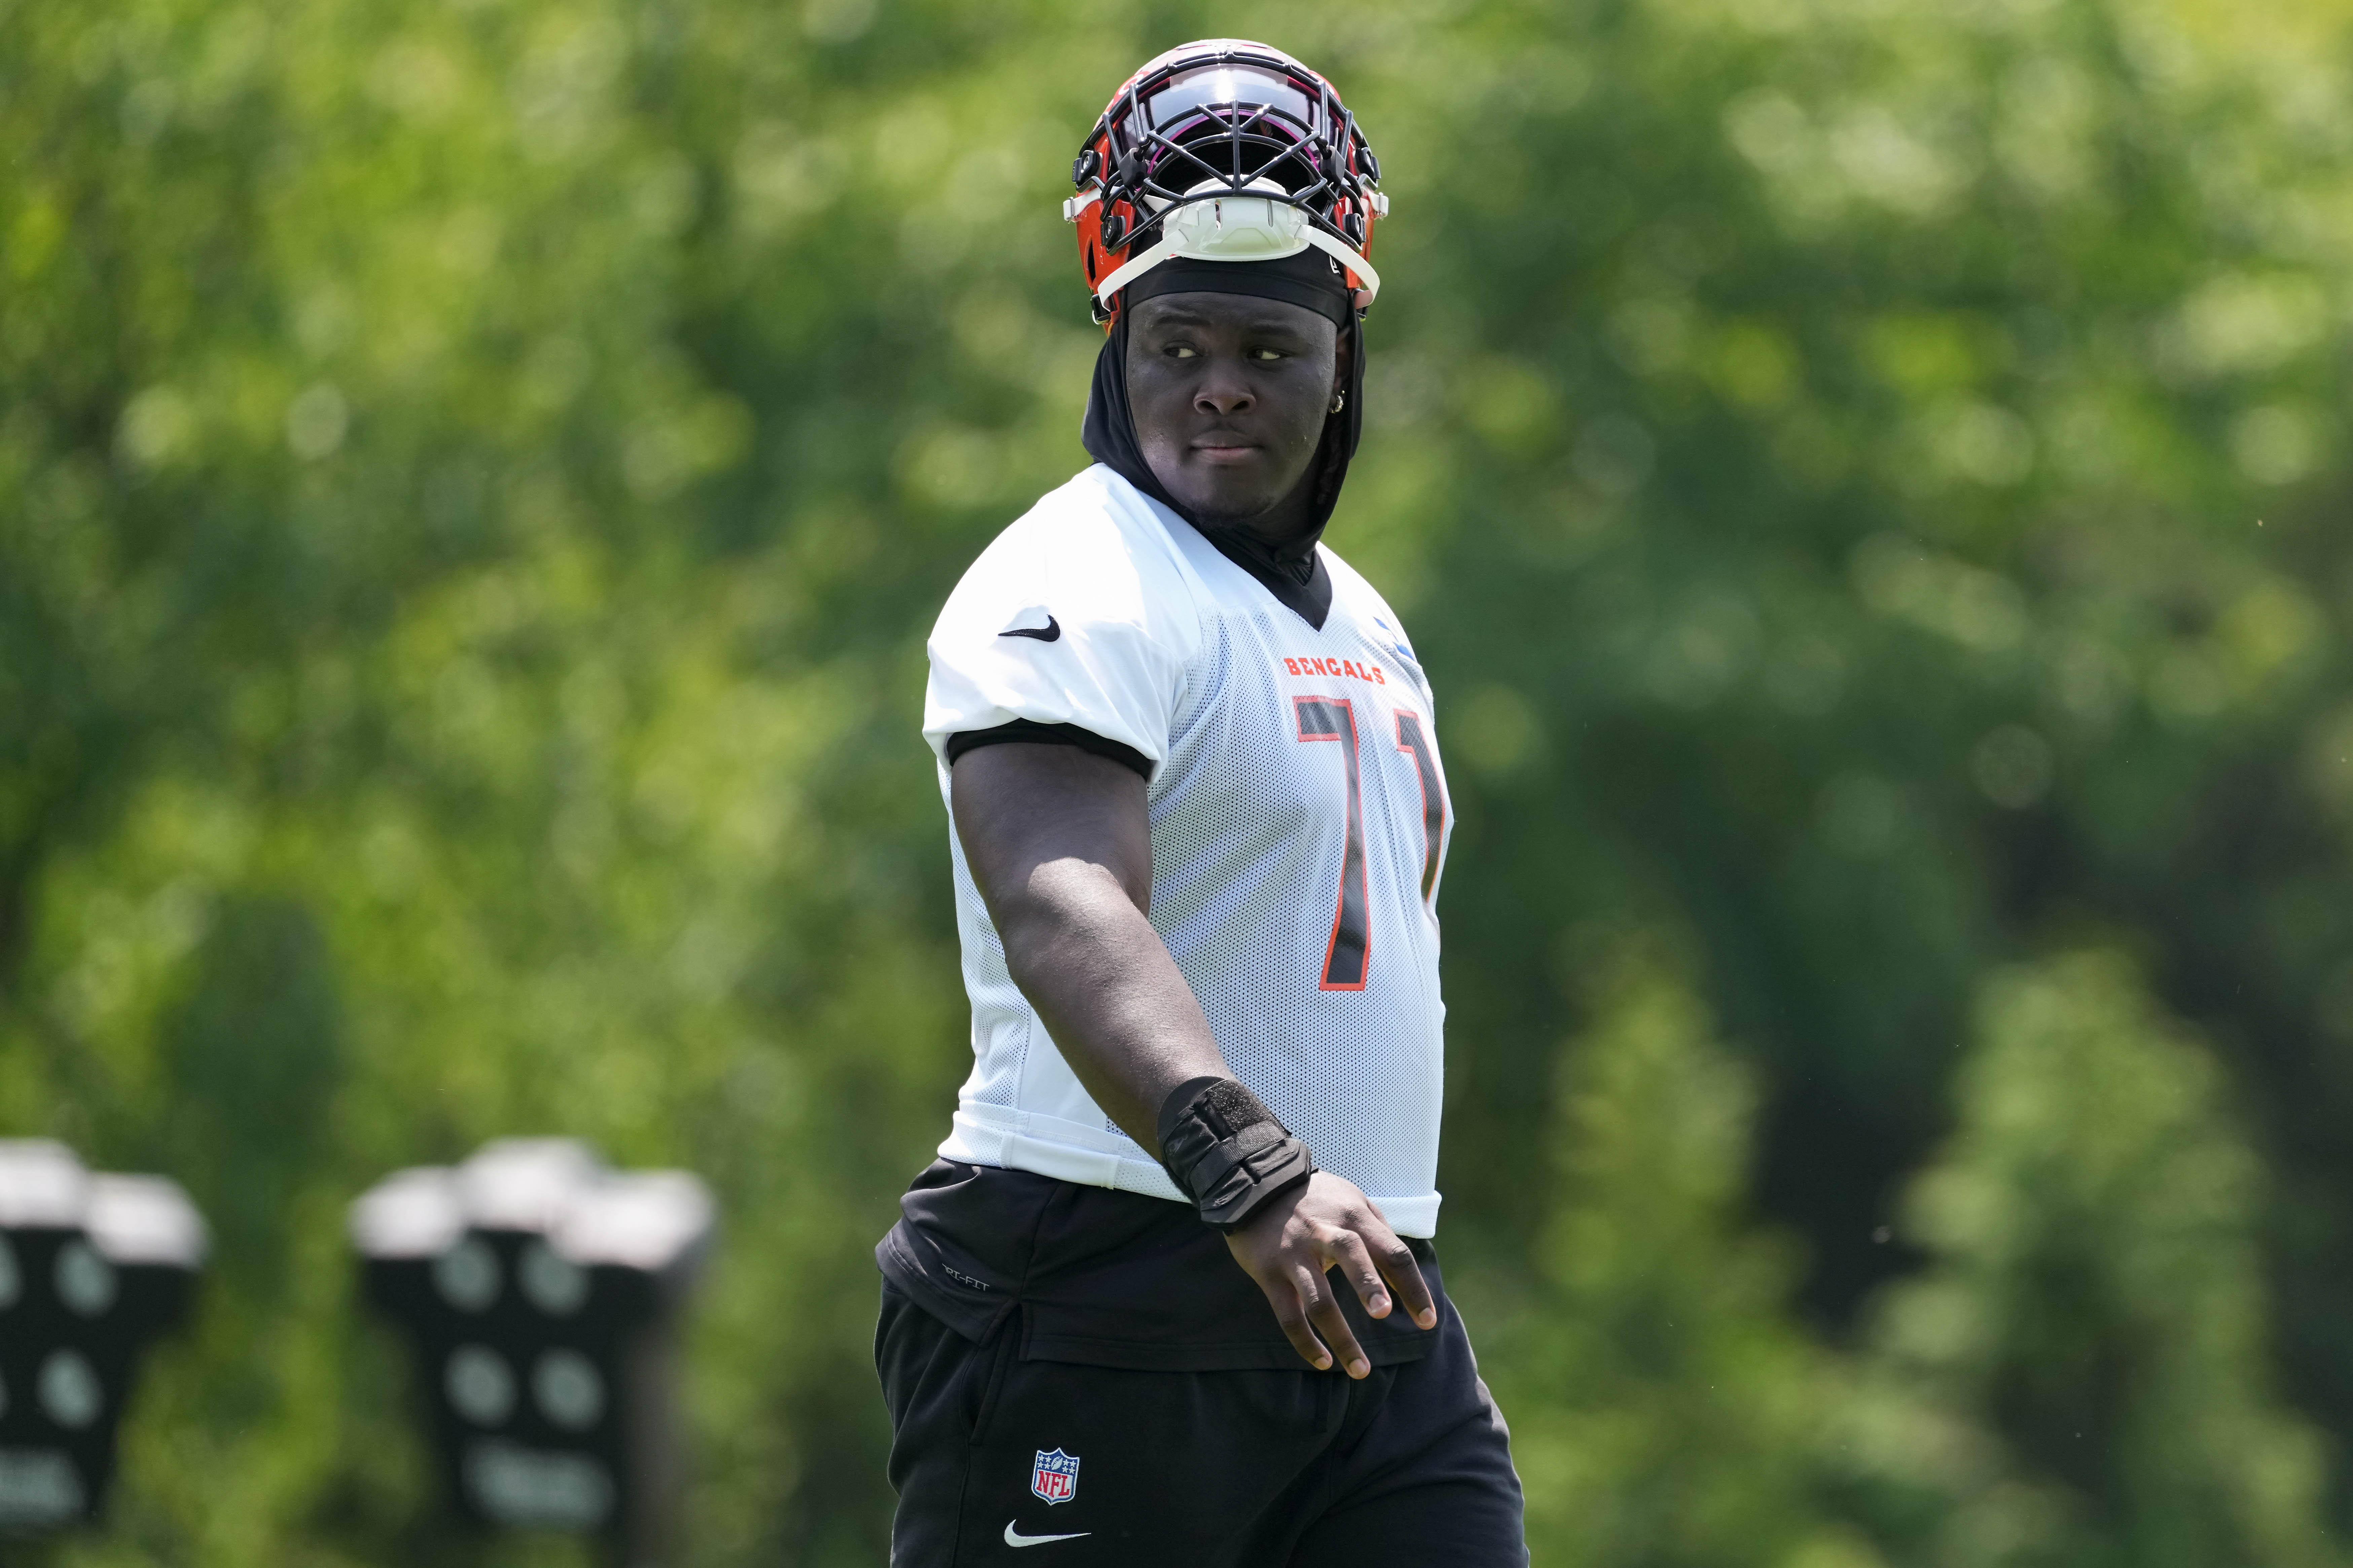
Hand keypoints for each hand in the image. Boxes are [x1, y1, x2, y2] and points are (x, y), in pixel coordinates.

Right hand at [1224, 1172, 1437, 1377]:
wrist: (1256, 1185)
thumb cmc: (1317, 1200)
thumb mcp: (1353, 1202)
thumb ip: (1379, 1233)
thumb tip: (1403, 1275)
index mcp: (1355, 1218)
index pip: (1393, 1252)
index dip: (1413, 1287)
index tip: (1428, 1321)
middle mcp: (1326, 1233)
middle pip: (1352, 1257)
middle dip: (1368, 1285)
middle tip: (1384, 1314)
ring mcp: (1295, 1254)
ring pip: (1318, 1298)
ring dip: (1340, 1336)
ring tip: (1360, 1370)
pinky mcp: (1269, 1272)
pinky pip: (1288, 1314)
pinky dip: (1305, 1341)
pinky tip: (1323, 1361)